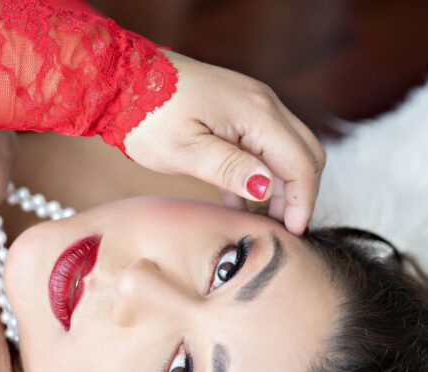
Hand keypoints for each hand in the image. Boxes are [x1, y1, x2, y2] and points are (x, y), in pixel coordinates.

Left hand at [122, 50, 324, 234]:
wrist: (122, 79)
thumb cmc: (148, 115)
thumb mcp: (184, 150)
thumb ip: (228, 169)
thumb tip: (266, 189)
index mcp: (256, 113)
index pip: (300, 162)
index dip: (302, 202)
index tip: (293, 235)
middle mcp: (263, 104)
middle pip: (304, 153)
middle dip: (300, 194)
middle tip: (283, 231)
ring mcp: (252, 104)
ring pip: (287, 150)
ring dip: (282, 185)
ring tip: (263, 221)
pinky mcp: (237, 110)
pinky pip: (264, 144)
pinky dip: (261, 173)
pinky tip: (241, 201)